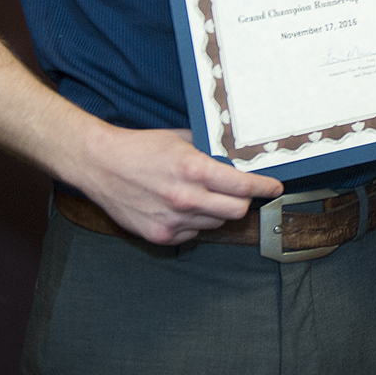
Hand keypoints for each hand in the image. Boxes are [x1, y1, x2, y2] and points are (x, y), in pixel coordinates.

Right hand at [70, 125, 282, 244]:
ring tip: (201, 195)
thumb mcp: (182, 139)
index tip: (275, 188)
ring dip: (217, 212)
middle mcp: (186, 198)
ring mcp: (172, 220)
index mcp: (194, 170)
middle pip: (237, 212)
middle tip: (240, 192)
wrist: (100, 165)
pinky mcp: (160, 235)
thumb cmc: (141, 148)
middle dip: (244, 201)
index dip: (265, 187)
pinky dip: (195, 222)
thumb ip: (210, 150)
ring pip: (216, 223)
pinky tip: (182, 207)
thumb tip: (238, 156)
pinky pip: (193, 233)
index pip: (244, 186)